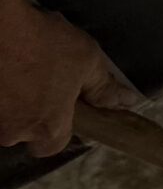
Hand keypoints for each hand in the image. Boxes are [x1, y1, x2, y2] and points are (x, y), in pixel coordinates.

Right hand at [0, 0, 137, 157]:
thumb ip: (104, 88)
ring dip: (12, 101)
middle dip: (32, 113)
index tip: (62, 109)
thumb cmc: (41, 42)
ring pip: (4, 117)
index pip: (53, 146)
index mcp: (47, 127)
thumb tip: (125, 101)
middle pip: (25, 132)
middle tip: (40, 83)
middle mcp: (13, 131)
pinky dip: (0, 90)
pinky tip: (6, 68)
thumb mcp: (86, 61)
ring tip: (22, 69)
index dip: (58, 128)